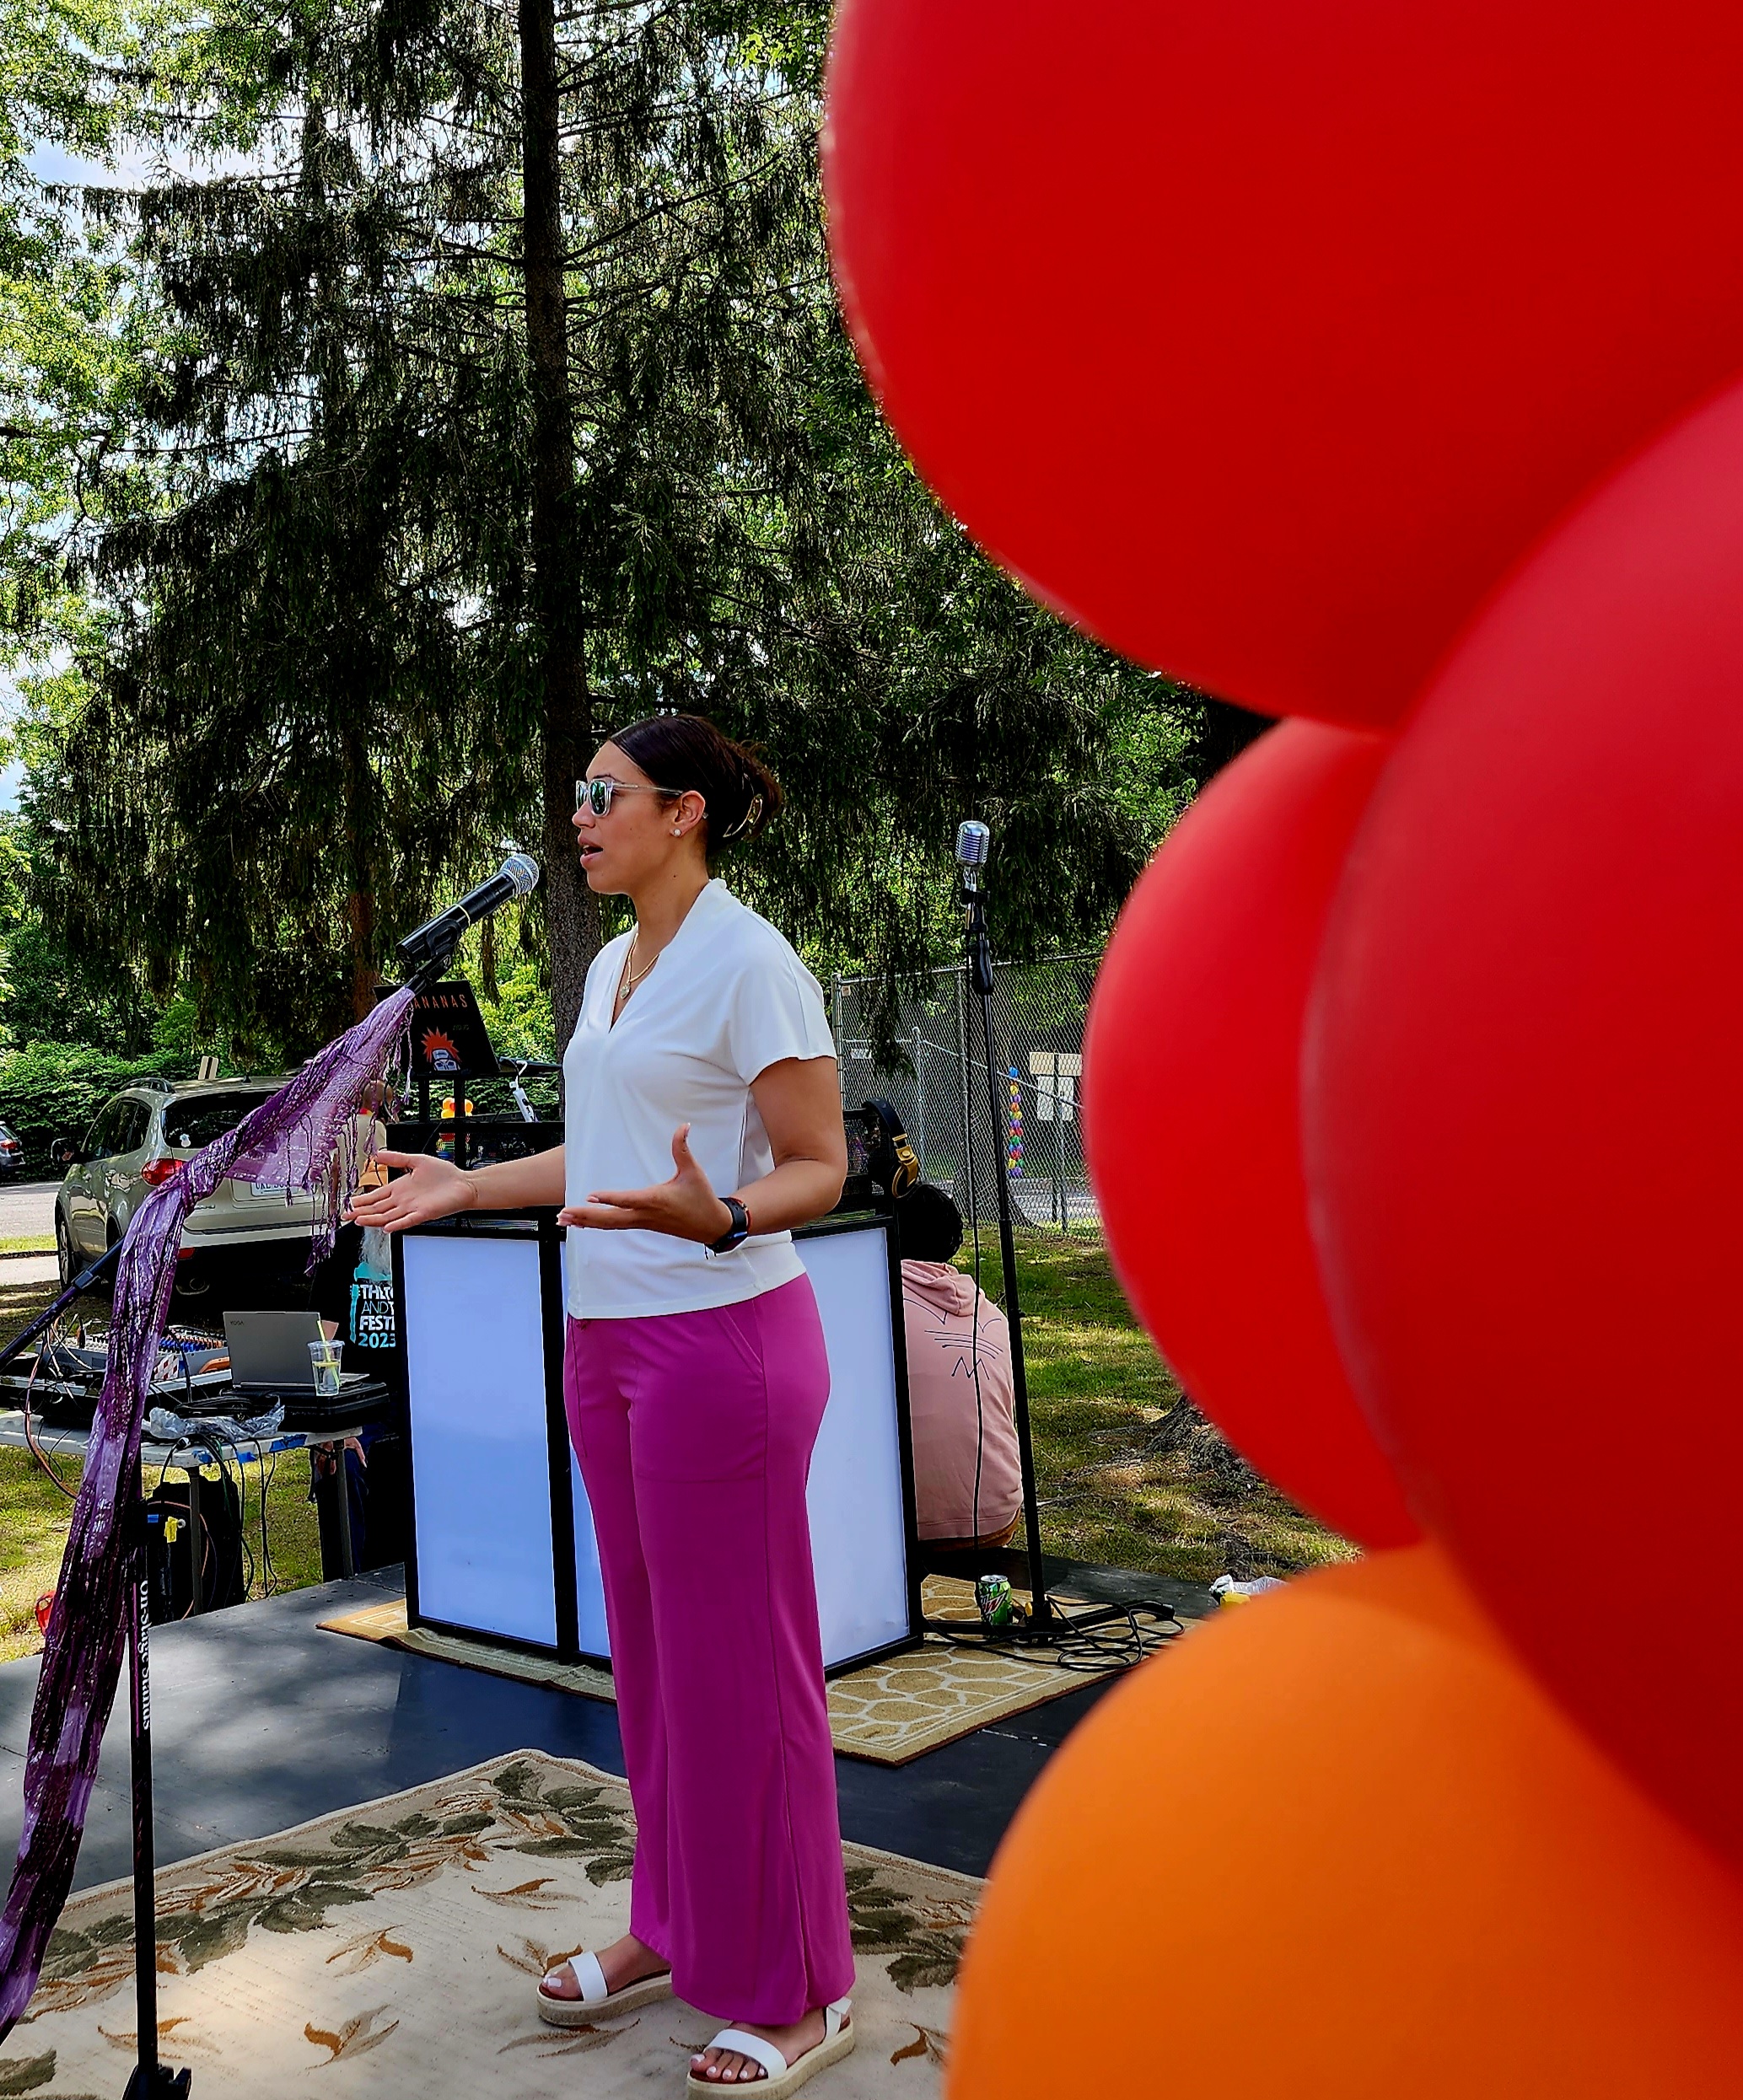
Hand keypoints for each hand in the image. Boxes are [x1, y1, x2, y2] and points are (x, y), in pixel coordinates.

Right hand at [348, 1151, 478, 1231]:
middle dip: (361, 1212)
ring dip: (374, 1219)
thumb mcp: (416, 1161)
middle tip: (345, 1216)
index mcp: (399, 1188)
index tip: (348, 1204)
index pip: (376, 1196)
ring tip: (359, 1220)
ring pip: (388, 1216)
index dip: (362, 1200)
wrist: (463, 1184)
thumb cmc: (443, 1174)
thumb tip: (378, 1154)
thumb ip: (397, 1159)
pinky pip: (408, 1220)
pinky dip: (397, 1224)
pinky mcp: (424, 1213)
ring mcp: (412, 1208)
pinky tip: (386, 1227)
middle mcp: (403, 1201)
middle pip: (378, 1208)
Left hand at [559, 1124, 732, 1244]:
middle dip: (585, 1216)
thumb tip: (684, 1126)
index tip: (590, 1195)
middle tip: (563, 1214)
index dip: (609, 1198)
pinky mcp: (641, 1224)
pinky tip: (582, 1223)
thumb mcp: (693, 1171)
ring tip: (563, 1219)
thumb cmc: (701, 1198)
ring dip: (586, 1222)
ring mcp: (642, 1222)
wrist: (710, 1226)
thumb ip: (683, 1148)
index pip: (627, 1199)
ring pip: (609, 1225)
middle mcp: (644, 1214)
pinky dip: (596, 1224)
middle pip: (610, 1218)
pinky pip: (614, 1225)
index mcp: (655, 1200)